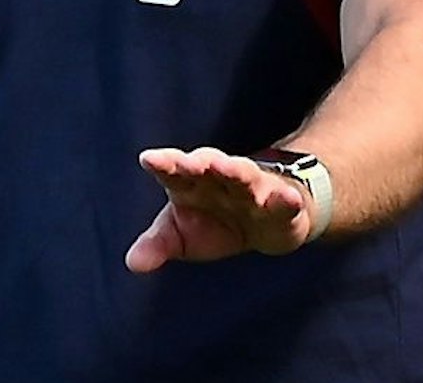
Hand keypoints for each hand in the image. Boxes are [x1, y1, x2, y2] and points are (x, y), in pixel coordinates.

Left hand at [125, 148, 311, 272]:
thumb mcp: (181, 237)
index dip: (163, 164)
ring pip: (245, 176)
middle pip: (209, 165)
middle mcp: (221, 178)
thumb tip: (133, 263)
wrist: (265, 223)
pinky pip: (285, 201)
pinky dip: (286, 200)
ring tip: (228, 168)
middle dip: (201, 162)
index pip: (174, 171)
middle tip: (191, 161)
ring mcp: (254, 188)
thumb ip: (156, 245)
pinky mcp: (283, 205)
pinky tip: (289, 200)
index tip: (148, 159)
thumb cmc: (214, 222)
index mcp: (191, 183)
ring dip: (237, 171)